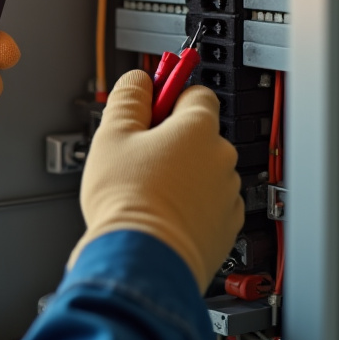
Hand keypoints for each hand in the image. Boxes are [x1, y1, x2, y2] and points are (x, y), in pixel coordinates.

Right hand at [70, 70, 242, 290]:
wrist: (143, 259)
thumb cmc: (128, 201)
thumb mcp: (112, 135)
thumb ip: (129, 98)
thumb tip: (138, 80)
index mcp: (198, 128)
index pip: (195, 92)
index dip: (170, 95)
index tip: (154, 101)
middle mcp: (221, 158)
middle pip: (198, 134)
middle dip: (171, 140)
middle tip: (138, 154)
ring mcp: (227, 194)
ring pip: (203, 171)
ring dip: (182, 174)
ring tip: (147, 190)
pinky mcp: (225, 227)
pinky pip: (208, 204)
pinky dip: (190, 206)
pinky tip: (162, 212)